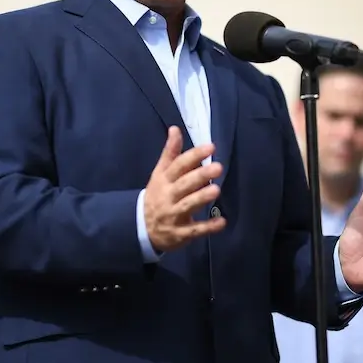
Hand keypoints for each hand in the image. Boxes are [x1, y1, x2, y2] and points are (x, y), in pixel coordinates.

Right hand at [143, 126, 225, 251]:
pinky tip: (222, 222)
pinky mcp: (179, 233)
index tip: (211, 146)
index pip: (178, 165)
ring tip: (216, 190)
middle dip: (200, 176)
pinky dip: (207, 227)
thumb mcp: (160, 173)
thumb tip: (175, 129)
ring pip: (187, 205)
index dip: (194, 155)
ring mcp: (172, 215)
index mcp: (164, 179)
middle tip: (218, 167)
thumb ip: (170, 153)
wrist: (141, 227)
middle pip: (184, 184)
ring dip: (201, 198)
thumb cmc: (157, 195)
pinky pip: (194, 230)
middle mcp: (167, 196)